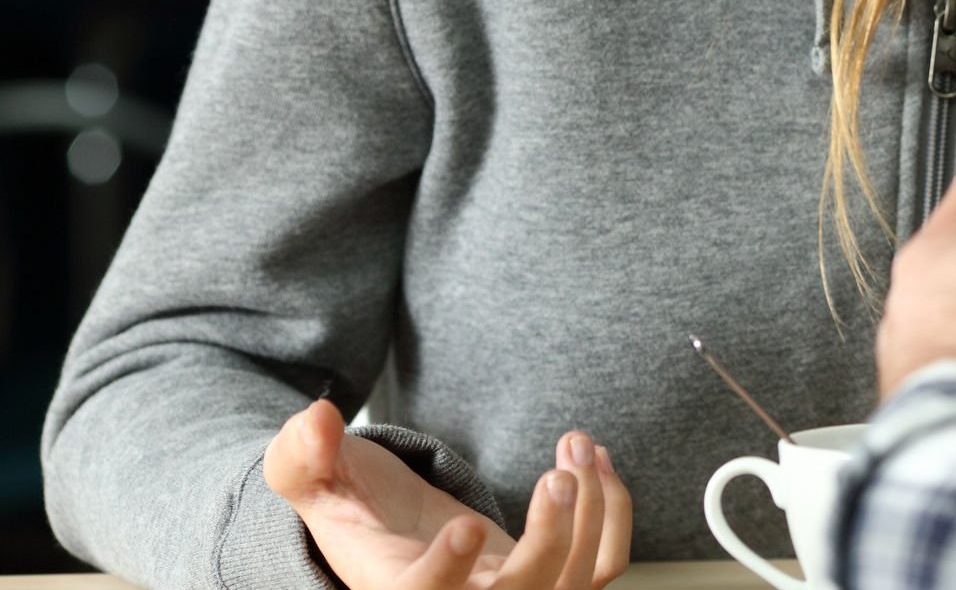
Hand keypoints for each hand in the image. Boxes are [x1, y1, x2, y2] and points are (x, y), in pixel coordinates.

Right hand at [264, 398, 633, 589]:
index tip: (463, 526)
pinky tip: (597, 460)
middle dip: (552, 538)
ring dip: (591, 511)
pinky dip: (613, 512)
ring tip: (576, 444)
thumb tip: (314, 421)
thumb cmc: (355, 505)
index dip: (446, 576)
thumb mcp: (315, 480)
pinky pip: (604, 565)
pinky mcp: (553, 578)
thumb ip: (302, 457)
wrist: (398, 528)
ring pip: (575, 582)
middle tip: (559, 473)